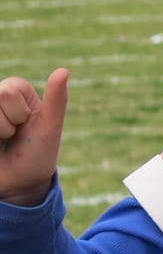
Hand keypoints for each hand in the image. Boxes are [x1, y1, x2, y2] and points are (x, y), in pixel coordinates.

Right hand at [0, 69, 69, 205]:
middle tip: (13, 135)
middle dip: (7, 123)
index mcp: (15, 91)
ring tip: (2, 141)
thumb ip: (56, 99)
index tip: (26, 124)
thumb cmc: (37, 152)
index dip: (18, 112)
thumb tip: (64, 70)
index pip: (7, 91)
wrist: (19, 183)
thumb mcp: (50, 126)